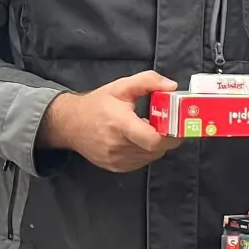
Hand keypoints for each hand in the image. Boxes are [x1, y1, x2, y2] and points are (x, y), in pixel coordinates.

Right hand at [41, 70, 182, 173]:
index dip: (171, 135)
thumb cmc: (97, 105)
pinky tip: (139, 138)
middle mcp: (118, 146)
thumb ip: (148, 81)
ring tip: (149, 128)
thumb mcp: (121, 87)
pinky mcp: (117, 167)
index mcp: (120, 125)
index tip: (179, 125)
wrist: (70, 124)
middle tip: (169, 124)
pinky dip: (147, 151)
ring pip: (151, 156)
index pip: (153, 140)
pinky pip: (142, 161)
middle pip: (156, 149)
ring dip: (157, 144)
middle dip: (168, 137)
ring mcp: (117, 160)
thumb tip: (171, 86)